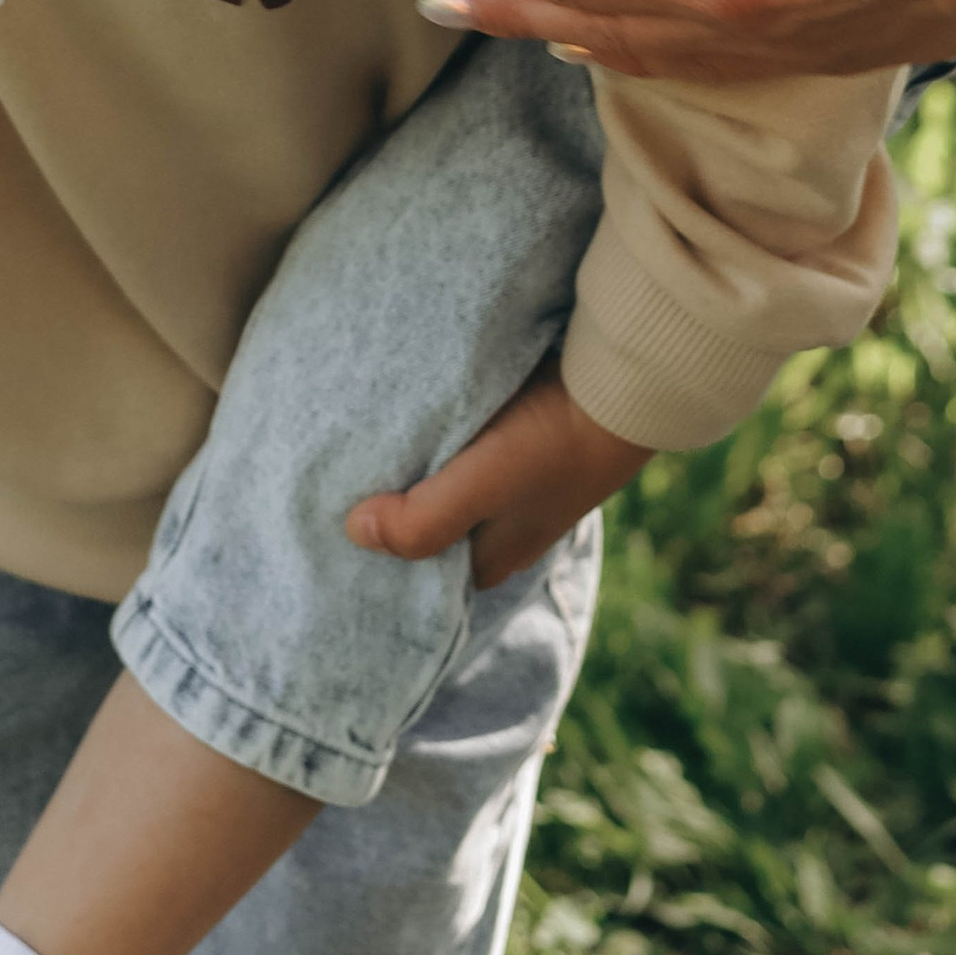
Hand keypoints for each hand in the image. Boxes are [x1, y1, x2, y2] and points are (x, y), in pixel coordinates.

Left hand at [346, 360, 650, 590]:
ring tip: (358, 438)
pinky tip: (410, 413)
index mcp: (490, 560)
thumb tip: (353, 531)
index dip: (375, 549)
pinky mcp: (519, 441)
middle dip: (388, 504)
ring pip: (443, 485)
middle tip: (333, 470)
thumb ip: (420, 520)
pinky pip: (462, 450)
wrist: (624, 384)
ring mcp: (513, 486)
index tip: (331, 517)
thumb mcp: (482, 487)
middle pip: (427, 524)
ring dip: (412, 467)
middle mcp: (500, 529)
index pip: (415, 571)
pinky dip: (437, 439)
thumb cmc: (553, 442)